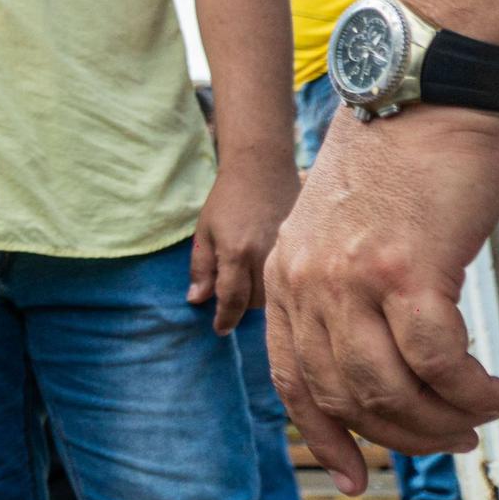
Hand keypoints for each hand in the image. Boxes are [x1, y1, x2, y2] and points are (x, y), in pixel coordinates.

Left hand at [189, 148, 299, 335]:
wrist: (262, 169)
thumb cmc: (227, 200)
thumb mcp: (204, 232)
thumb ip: (201, 268)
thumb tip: (196, 300)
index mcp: (236, 253)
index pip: (232, 300)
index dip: (224, 319)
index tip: (219, 330)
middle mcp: (264, 257)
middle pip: (255, 302)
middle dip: (240, 306)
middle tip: (229, 300)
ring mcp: (287, 253)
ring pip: (275, 294)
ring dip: (259, 297)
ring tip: (247, 283)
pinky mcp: (302, 248)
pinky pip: (289, 279)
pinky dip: (277, 284)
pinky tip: (267, 275)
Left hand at [267, 105, 498, 493]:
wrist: (422, 97)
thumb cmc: (395, 161)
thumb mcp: (338, 229)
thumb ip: (338, 289)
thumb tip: (371, 358)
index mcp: (286, 274)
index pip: (292, 379)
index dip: (323, 435)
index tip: (351, 474)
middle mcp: (306, 281)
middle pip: (345, 396)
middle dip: (403, 434)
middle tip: (450, 439)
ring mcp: (352, 279)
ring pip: (391, 389)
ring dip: (443, 419)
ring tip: (479, 416)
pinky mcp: (406, 272)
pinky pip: (440, 362)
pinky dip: (474, 391)